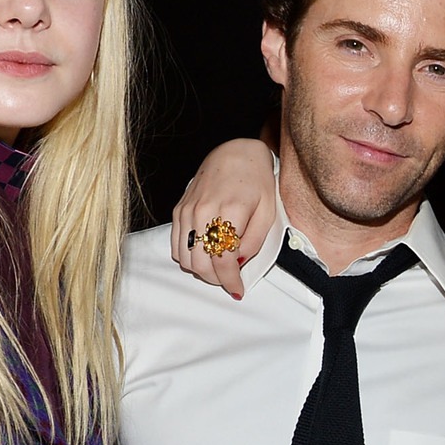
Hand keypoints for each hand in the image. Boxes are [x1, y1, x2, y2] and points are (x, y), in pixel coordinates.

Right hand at [168, 139, 279, 298]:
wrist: (237, 154)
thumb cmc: (257, 182)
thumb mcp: (267, 213)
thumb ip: (252, 242)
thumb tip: (237, 264)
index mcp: (230, 210)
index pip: (224, 259)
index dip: (230, 281)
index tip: (237, 290)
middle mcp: (204, 210)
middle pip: (200, 263)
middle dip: (215, 279)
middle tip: (229, 280)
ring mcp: (188, 210)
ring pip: (184, 257)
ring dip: (201, 270)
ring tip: (218, 268)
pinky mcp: (179, 209)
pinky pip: (176, 244)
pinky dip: (188, 256)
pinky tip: (205, 254)